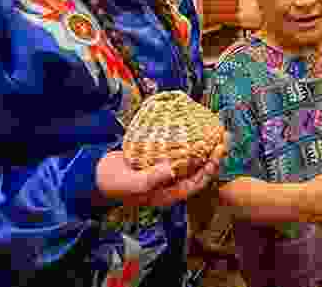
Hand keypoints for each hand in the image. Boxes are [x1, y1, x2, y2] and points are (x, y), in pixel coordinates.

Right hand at [96, 132, 229, 207]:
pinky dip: (188, 140)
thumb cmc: (114, 184)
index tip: (219, 151)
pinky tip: (194, 127)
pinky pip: (179, 150)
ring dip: (205, 145)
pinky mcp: (160, 159)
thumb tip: (171, 170)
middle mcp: (172, 183)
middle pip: (199, 169)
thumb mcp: (131, 183)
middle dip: (214, 154)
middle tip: (224, 135)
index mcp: (169, 193)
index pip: (197, 182)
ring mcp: (166, 170)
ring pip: (192, 158)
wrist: (96, 175)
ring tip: (215, 129)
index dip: (211, 168)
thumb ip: (150, 179)